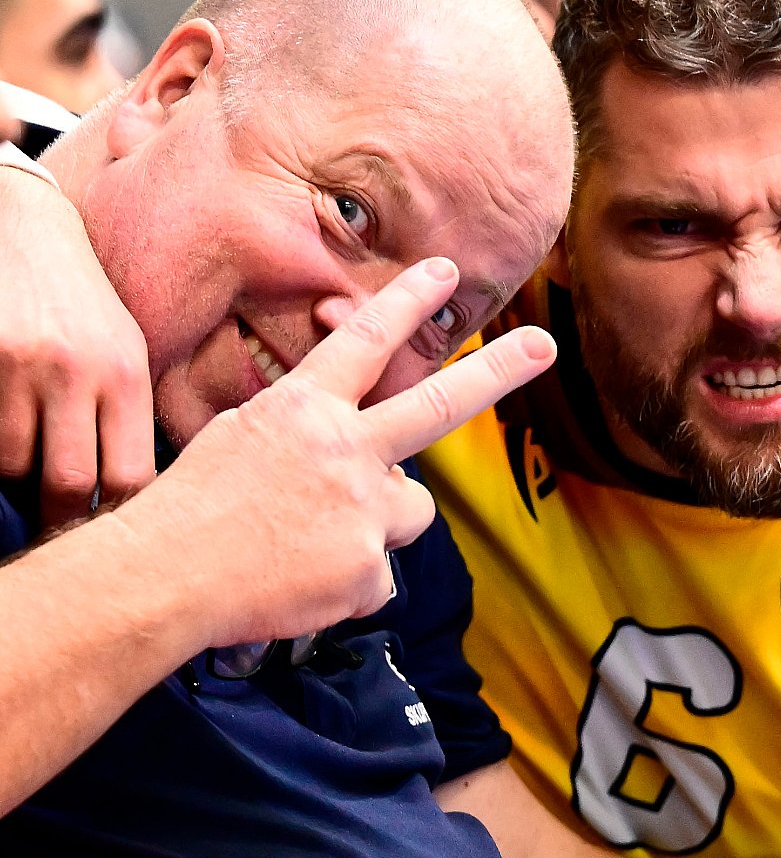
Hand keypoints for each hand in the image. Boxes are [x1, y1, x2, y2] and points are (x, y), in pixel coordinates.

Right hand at [0, 171, 152, 525]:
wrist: (23, 227)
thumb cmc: (81, 304)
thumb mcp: (126, 350)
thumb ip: (127, 418)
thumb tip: (124, 498)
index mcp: (126, 375)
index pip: (129, 477)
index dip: (113, 515)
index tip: (101, 528)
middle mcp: (75, 372)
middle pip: (67, 485)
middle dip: (56, 518)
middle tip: (50, 525)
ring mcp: (18, 366)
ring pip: (9, 467)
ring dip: (11, 479)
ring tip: (21, 465)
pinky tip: (4, 431)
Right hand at [104, 257, 555, 647]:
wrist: (160, 579)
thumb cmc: (188, 512)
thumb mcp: (239, 440)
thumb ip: (306, 433)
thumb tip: (348, 444)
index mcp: (303, 410)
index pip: (365, 342)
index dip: (407, 302)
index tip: (444, 271)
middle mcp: (344, 449)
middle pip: (439, 405)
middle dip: (498, 371)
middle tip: (543, 344)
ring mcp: (362, 508)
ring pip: (413, 510)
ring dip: (382, 522)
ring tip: (316, 540)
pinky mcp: (368, 567)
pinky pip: (378, 577)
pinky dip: (348, 585)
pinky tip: (302, 584)